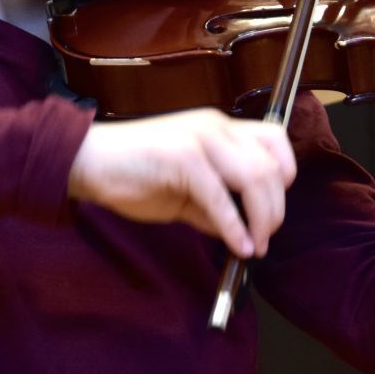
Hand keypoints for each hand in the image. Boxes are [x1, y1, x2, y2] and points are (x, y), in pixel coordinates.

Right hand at [67, 109, 296, 258]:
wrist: (88, 162)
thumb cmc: (133, 173)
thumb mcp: (185, 189)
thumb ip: (215, 203)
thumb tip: (244, 231)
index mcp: (218, 126)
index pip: (274, 139)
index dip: (285, 173)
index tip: (276, 205)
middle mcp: (215, 126)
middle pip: (270, 165)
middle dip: (275, 209)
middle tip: (266, 238)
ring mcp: (199, 139)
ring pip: (255, 177)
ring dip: (262, 219)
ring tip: (255, 246)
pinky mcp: (183, 159)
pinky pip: (220, 198)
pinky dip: (235, 228)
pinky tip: (239, 247)